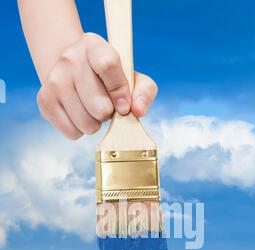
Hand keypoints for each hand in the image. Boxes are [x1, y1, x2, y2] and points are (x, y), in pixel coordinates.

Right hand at [37, 33, 157, 139]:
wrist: (71, 72)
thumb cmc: (108, 78)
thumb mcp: (131, 77)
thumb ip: (144, 91)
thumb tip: (137, 111)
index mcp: (94, 46)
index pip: (108, 64)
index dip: (120, 90)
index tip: (124, 105)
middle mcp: (69, 59)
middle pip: (99, 105)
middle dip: (108, 113)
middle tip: (105, 105)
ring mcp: (54, 80)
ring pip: (86, 123)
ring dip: (95, 124)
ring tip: (92, 110)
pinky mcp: (44, 101)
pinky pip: (72, 132)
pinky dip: (80, 130)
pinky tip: (79, 115)